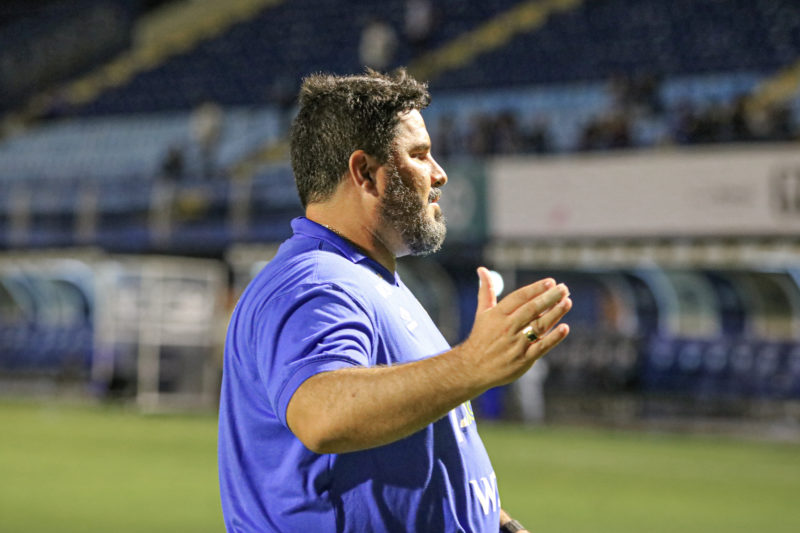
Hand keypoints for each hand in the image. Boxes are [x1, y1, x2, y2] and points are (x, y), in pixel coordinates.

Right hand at [458, 267, 570, 389]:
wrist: (473, 368)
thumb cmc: (481, 337)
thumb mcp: (482, 313)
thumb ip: (486, 290)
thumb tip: (482, 269)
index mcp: (498, 315)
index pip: (519, 298)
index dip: (535, 289)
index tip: (551, 282)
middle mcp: (507, 328)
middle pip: (532, 310)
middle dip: (549, 298)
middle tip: (564, 289)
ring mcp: (516, 344)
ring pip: (539, 326)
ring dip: (555, 314)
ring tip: (567, 302)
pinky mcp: (524, 359)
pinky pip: (541, 347)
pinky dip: (553, 338)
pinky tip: (565, 328)